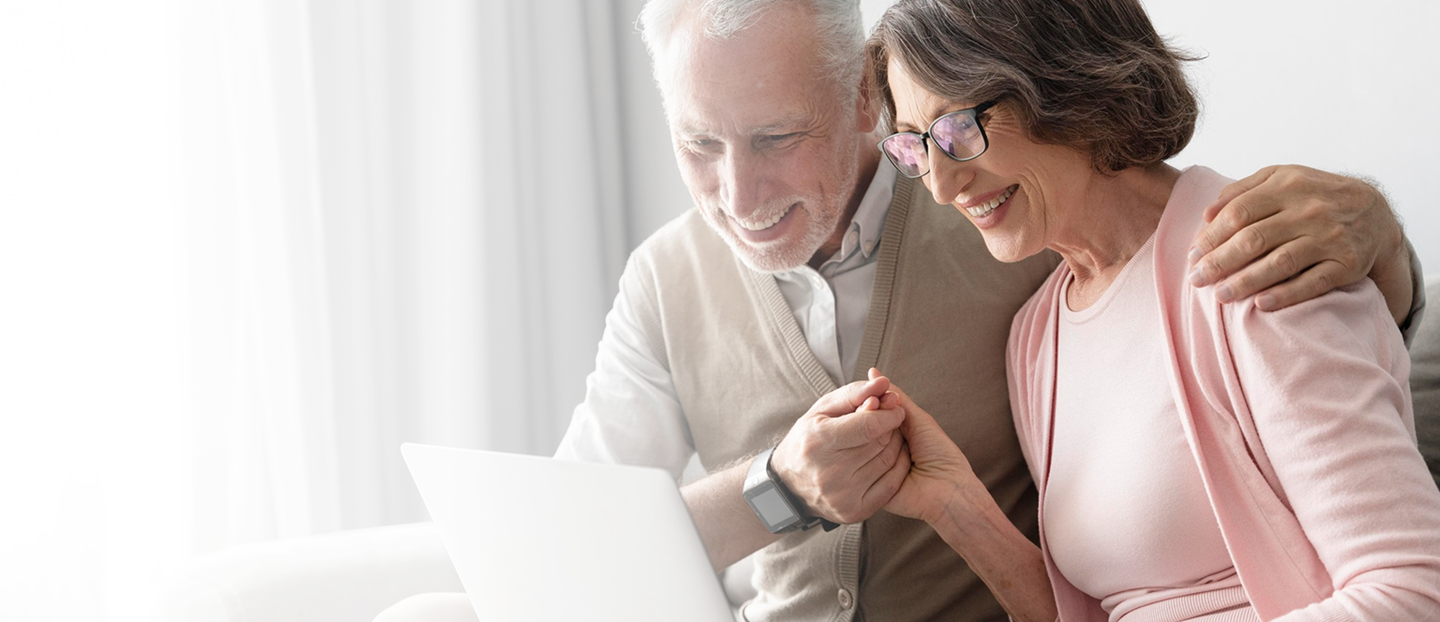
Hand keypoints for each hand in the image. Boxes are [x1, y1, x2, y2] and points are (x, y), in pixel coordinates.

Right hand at [769, 374, 910, 523]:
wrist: (788, 485)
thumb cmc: (808, 440)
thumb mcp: (822, 410)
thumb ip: (854, 393)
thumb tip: (884, 383)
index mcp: (818, 441)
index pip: (869, 425)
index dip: (888, 412)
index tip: (893, 406)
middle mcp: (829, 471)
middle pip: (880, 441)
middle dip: (890, 426)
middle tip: (886, 421)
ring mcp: (842, 495)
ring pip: (887, 461)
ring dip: (895, 445)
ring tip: (885, 437)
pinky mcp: (853, 511)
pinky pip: (890, 484)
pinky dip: (897, 467)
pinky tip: (888, 457)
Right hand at [874, 373, 981, 524]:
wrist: (950, 489)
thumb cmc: (940, 454)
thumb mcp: (915, 418)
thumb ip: (893, 395)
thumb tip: (872, 372)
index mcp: (884, 431)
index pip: (865, 412)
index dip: (870, 405)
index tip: (875, 402)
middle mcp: (874, 448)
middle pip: (862, 427)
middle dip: (880, 425)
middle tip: (900, 434)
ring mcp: (868, 469)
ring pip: (862, 446)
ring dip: (886, 446)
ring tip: (907, 453)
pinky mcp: (867, 488)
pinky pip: (864, 468)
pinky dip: (884, 464)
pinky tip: (901, 467)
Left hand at [1186, 165, 1409, 317]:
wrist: (1374, 212)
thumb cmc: (1313, 196)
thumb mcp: (1281, 179)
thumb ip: (1242, 191)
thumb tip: (1207, 214)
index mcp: (1287, 186)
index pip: (1239, 212)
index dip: (1211, 237)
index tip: (1192, 255)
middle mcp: (1309, 211)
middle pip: (1254, 239)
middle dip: (1220, 262)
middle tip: (1196, 279)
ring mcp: (1329, 238)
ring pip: (1280, 262)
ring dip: (1246, 281)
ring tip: (1219, 295)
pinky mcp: (1347, 264)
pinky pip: (1313, 283)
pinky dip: (1286, 295)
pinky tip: (1261, 304)